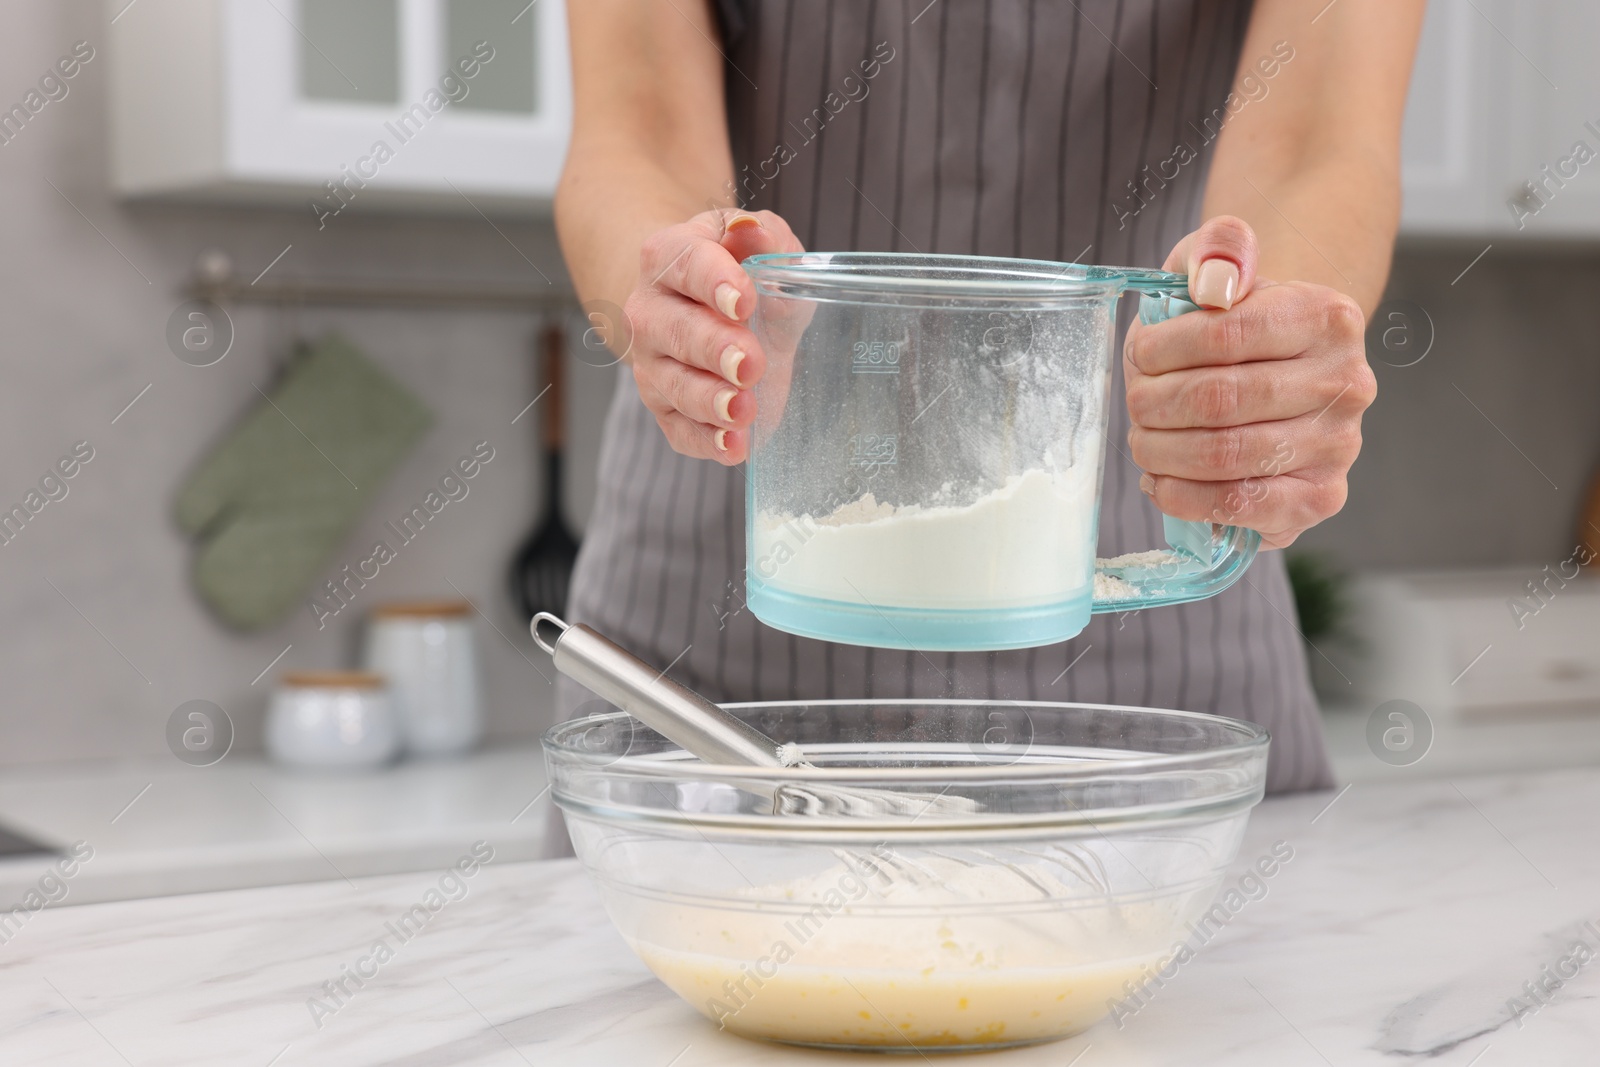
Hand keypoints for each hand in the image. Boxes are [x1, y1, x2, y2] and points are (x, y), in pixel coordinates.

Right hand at [622, 208, 803, 464]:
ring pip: (673, 385)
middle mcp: (649, 311)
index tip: (744, 301)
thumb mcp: (760, 245)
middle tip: (750, 363)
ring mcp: (652, 363)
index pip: (687, 264)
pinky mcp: (665, 408)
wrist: (705, 309)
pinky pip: (678, 430)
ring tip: (742, 410)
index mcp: (669, 256)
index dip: (715, 283)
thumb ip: (764, 237)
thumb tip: (753, 233)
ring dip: (709, 401)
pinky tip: (733, 447)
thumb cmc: (739, 272)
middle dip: (714, 349)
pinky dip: (705, 442)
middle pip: (675, 330)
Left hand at [1123, 215, 1376, 548]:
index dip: (1163, 350)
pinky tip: (1163, 480)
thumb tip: (1216, 285)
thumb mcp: (1218, 264)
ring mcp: (1339, 446)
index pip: (1226, 335)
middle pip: (1220, 401)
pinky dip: (1186, 497)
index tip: (1140, 355)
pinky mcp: (1319, 497)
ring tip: (1144, 439)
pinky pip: (1243, 507)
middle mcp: (1346, 383)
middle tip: (1136, 403)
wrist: (1277, 368)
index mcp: (1328, 316)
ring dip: (1161, 452)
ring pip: (1225, 456)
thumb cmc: (1235, 320)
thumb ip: (1216, 249)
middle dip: (1154, 405)